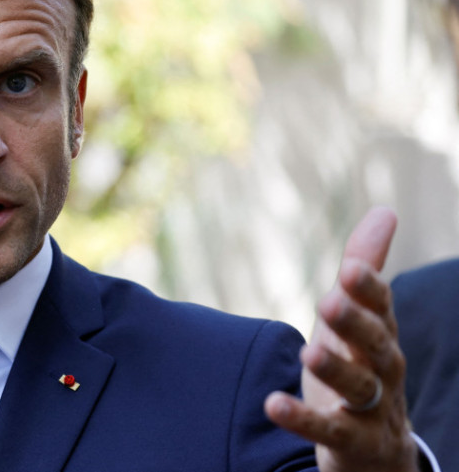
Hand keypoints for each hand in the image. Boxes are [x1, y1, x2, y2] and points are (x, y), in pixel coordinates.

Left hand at [264, 207, 416, 471]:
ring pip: (360, 387)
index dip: (367, 289)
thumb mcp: (357, 319)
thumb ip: (366, 269)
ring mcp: (372, 408)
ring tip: (308, 353)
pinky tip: (273, 404)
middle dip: (355, 324)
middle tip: (329, 303)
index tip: (348, 267)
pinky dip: (302, 419)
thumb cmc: (361, 367)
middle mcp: (384, 370)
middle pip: (376, 345)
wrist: (377, 449)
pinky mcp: (352, 442)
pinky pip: (329, 430)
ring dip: (335, 370)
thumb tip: (386, 211)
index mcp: (381, 335)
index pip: (380, 308)